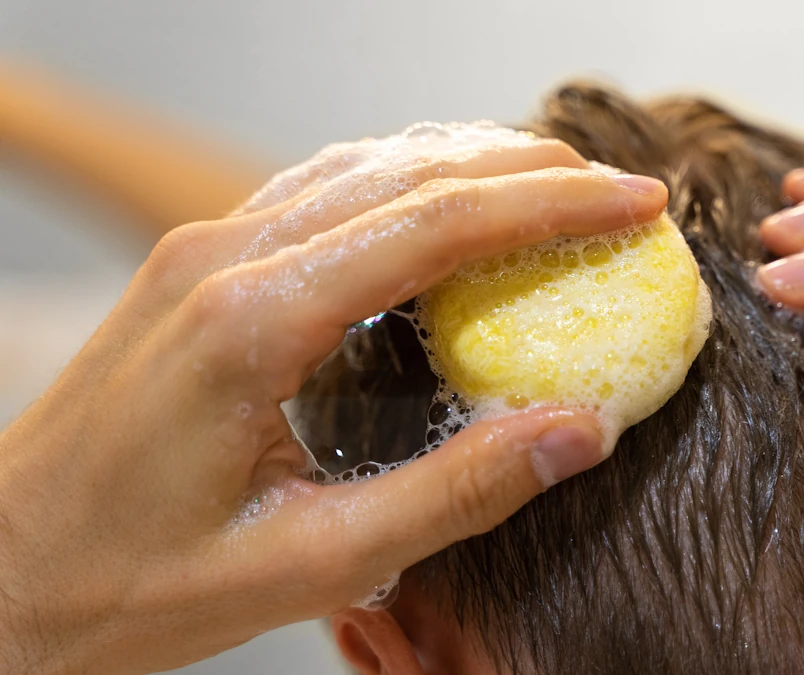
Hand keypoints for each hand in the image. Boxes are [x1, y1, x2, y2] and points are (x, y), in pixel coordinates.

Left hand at [0, 136, 666, 674]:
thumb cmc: (131, 585)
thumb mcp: (309, 564)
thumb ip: (454, 494)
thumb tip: (579, 431)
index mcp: (253, 323)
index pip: (437, 227)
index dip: (551, 209)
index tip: (634, 205)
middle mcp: (224, 258)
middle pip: (408, 175)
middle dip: (528, 174)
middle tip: (617, 191)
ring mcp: (202, 251)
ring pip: (363, 169)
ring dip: (468, 168)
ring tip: (555, 187)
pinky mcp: (196, 267)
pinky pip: (320, 195)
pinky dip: (405, 187)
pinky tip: (447, 208)